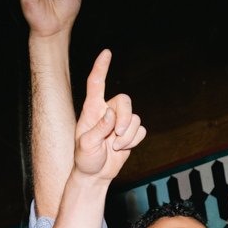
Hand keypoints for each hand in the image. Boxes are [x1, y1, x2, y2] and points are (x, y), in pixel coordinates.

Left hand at [74, 50, 145, 180]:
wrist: (95, 174)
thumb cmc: (85, 159)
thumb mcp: (86, 145)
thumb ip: (98, 129)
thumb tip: (111, 114)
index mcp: (92, 110)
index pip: (96, 84)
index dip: (101, 68)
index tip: (107, 53)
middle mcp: (107, 111)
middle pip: (125, 101)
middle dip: (126, 118)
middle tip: (117, 136)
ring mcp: (120, 122)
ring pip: (135, 118)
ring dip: (128, 136)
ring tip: (116, 147)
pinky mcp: (130, 133)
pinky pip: (141, 130)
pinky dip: (134, 141)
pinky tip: (123, 148)